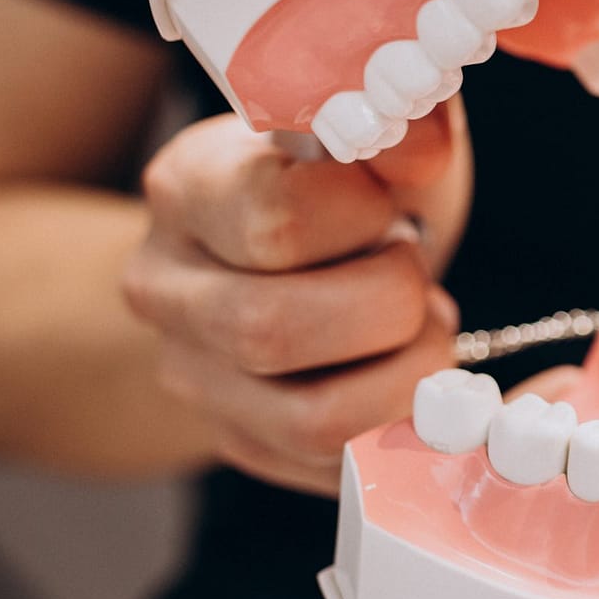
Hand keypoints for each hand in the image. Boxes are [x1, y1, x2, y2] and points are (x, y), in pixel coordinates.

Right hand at [123, 102, 485, 492]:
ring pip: (312, 422)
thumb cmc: (348, 183)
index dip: (366, 216)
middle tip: (418, 276)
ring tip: (421, 328)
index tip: (390, 204)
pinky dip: (415, 432)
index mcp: (189, 189)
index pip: (278, 220)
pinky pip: (343, 472)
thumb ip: (399, 126)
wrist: (305, 254)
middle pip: (275, 332)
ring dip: (407, 377)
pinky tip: (430, 383)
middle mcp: (167, 291)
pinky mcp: (248, 446)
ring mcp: (199, 381)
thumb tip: (417, 147)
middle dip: (389, 306)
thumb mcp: (373, 131)